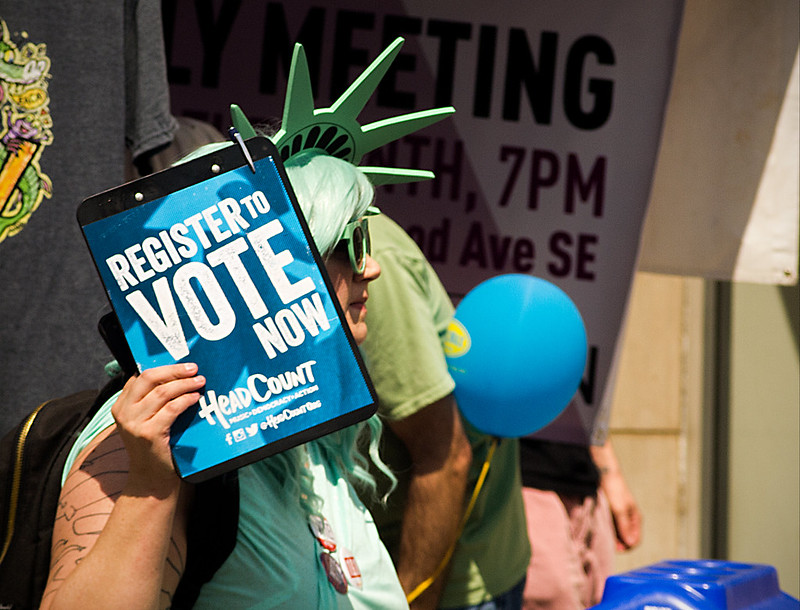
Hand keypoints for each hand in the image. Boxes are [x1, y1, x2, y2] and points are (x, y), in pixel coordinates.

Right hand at [112, 363, 204, 493]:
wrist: (151, 478)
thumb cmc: (154, 445)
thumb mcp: (146, 420)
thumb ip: (152, 400)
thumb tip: (177, 375)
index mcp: (121, 405)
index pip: (140, 377)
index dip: (164, 368)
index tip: (182, 364)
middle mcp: (124, 412)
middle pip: (149, 378)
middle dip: (174, 370)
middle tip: (194, 368)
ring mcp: (134, 423)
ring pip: (162, 392)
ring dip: (184, 384)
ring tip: (200, 382)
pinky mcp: (149, 434)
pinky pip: (170, 409)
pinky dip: (185, 400)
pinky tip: (195, 398)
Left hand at [601, 469, 641, 550]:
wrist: (604, 473)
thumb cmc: (614, 490)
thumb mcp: (619, 509)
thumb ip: (624, 526)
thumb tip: (630, 544)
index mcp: (635, 519)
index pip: (635, 541)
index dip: (626, 547)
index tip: (615, 548)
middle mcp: (629, 519)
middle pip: (625, 539)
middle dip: (617, 543)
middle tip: (605, 544)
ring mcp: (620, 517)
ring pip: (617, 533)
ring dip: (611, 537)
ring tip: (601, 537)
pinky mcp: (610, 513)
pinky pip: (610, 526)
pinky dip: (606, 530)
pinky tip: (599, 530)